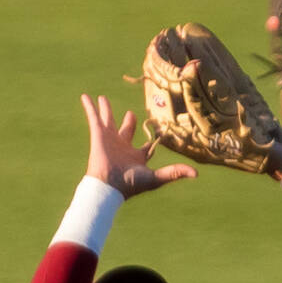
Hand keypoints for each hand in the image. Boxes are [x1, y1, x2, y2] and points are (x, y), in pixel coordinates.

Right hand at [81, 93, 195, 198]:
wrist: (108, 186)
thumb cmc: (130, 183)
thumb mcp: (155, 177)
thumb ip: (174, 172)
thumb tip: (196, 173)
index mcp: (136, 157)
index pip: (145, 147)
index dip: (150, 142)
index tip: (156, 136)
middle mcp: (123, 147)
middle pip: (126, 130)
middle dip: (129, 121)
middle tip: (131, 114)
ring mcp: (109, 140)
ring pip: (108, 120)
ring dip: (105, 110)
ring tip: (102, 99)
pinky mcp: (98, 134)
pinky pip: (93, 117)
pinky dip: (89, 107)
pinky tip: (85, 97)